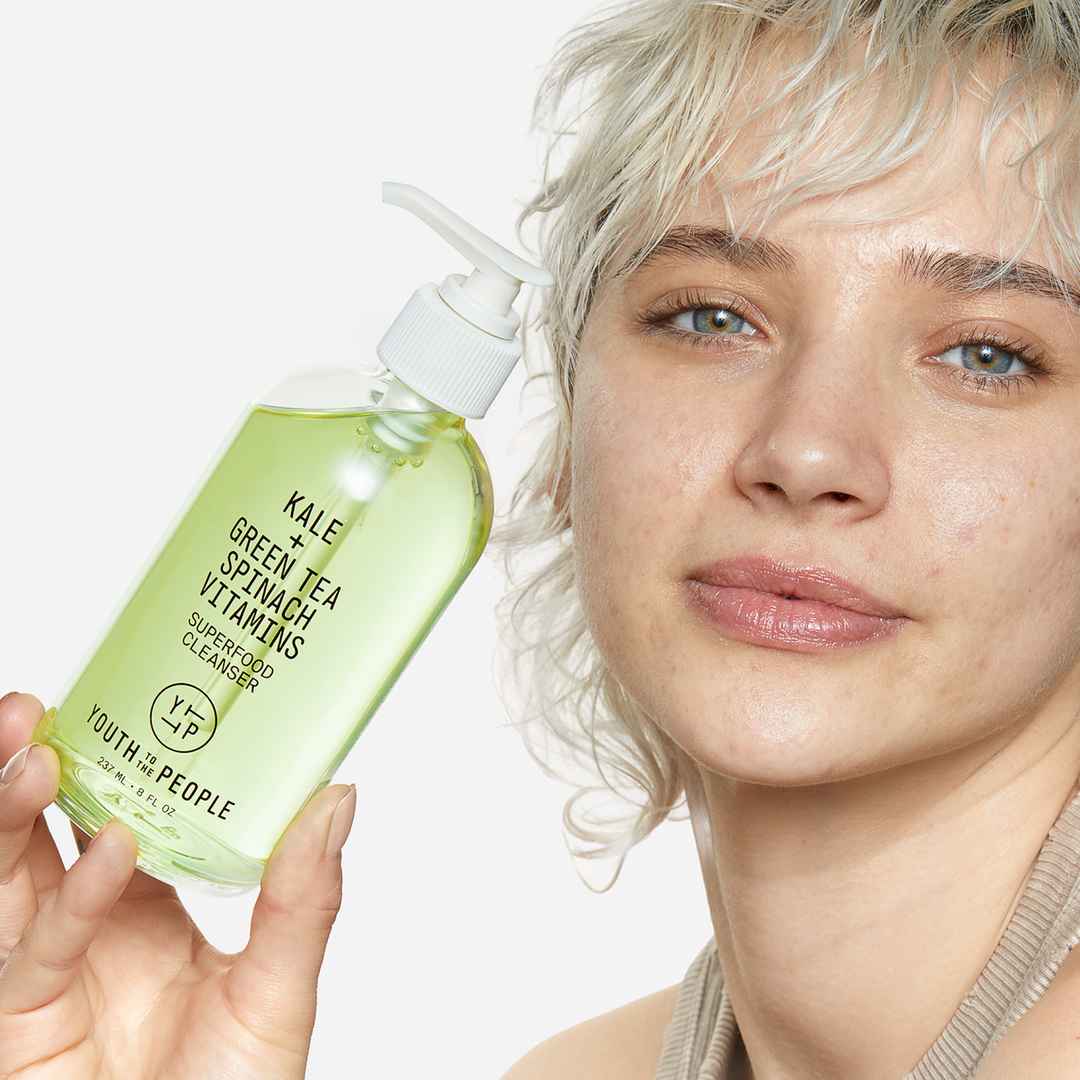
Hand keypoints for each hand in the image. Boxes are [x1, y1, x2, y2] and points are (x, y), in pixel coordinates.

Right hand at [0, 690, 357, 1078]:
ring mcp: (48, 979)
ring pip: (7, 879)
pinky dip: (74, 900)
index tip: (119, 703)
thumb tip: (338, 795)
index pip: (111, 820)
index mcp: (147, 914)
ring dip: (12, 810)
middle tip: (38, 709)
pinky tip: (111, 851)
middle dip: (27, 770)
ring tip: (37, 746)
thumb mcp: (279, 988)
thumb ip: (304, 896)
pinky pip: (37, 953)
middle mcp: (90, 935)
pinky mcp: (19, 1025)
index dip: (105, 767)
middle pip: (37, 837)